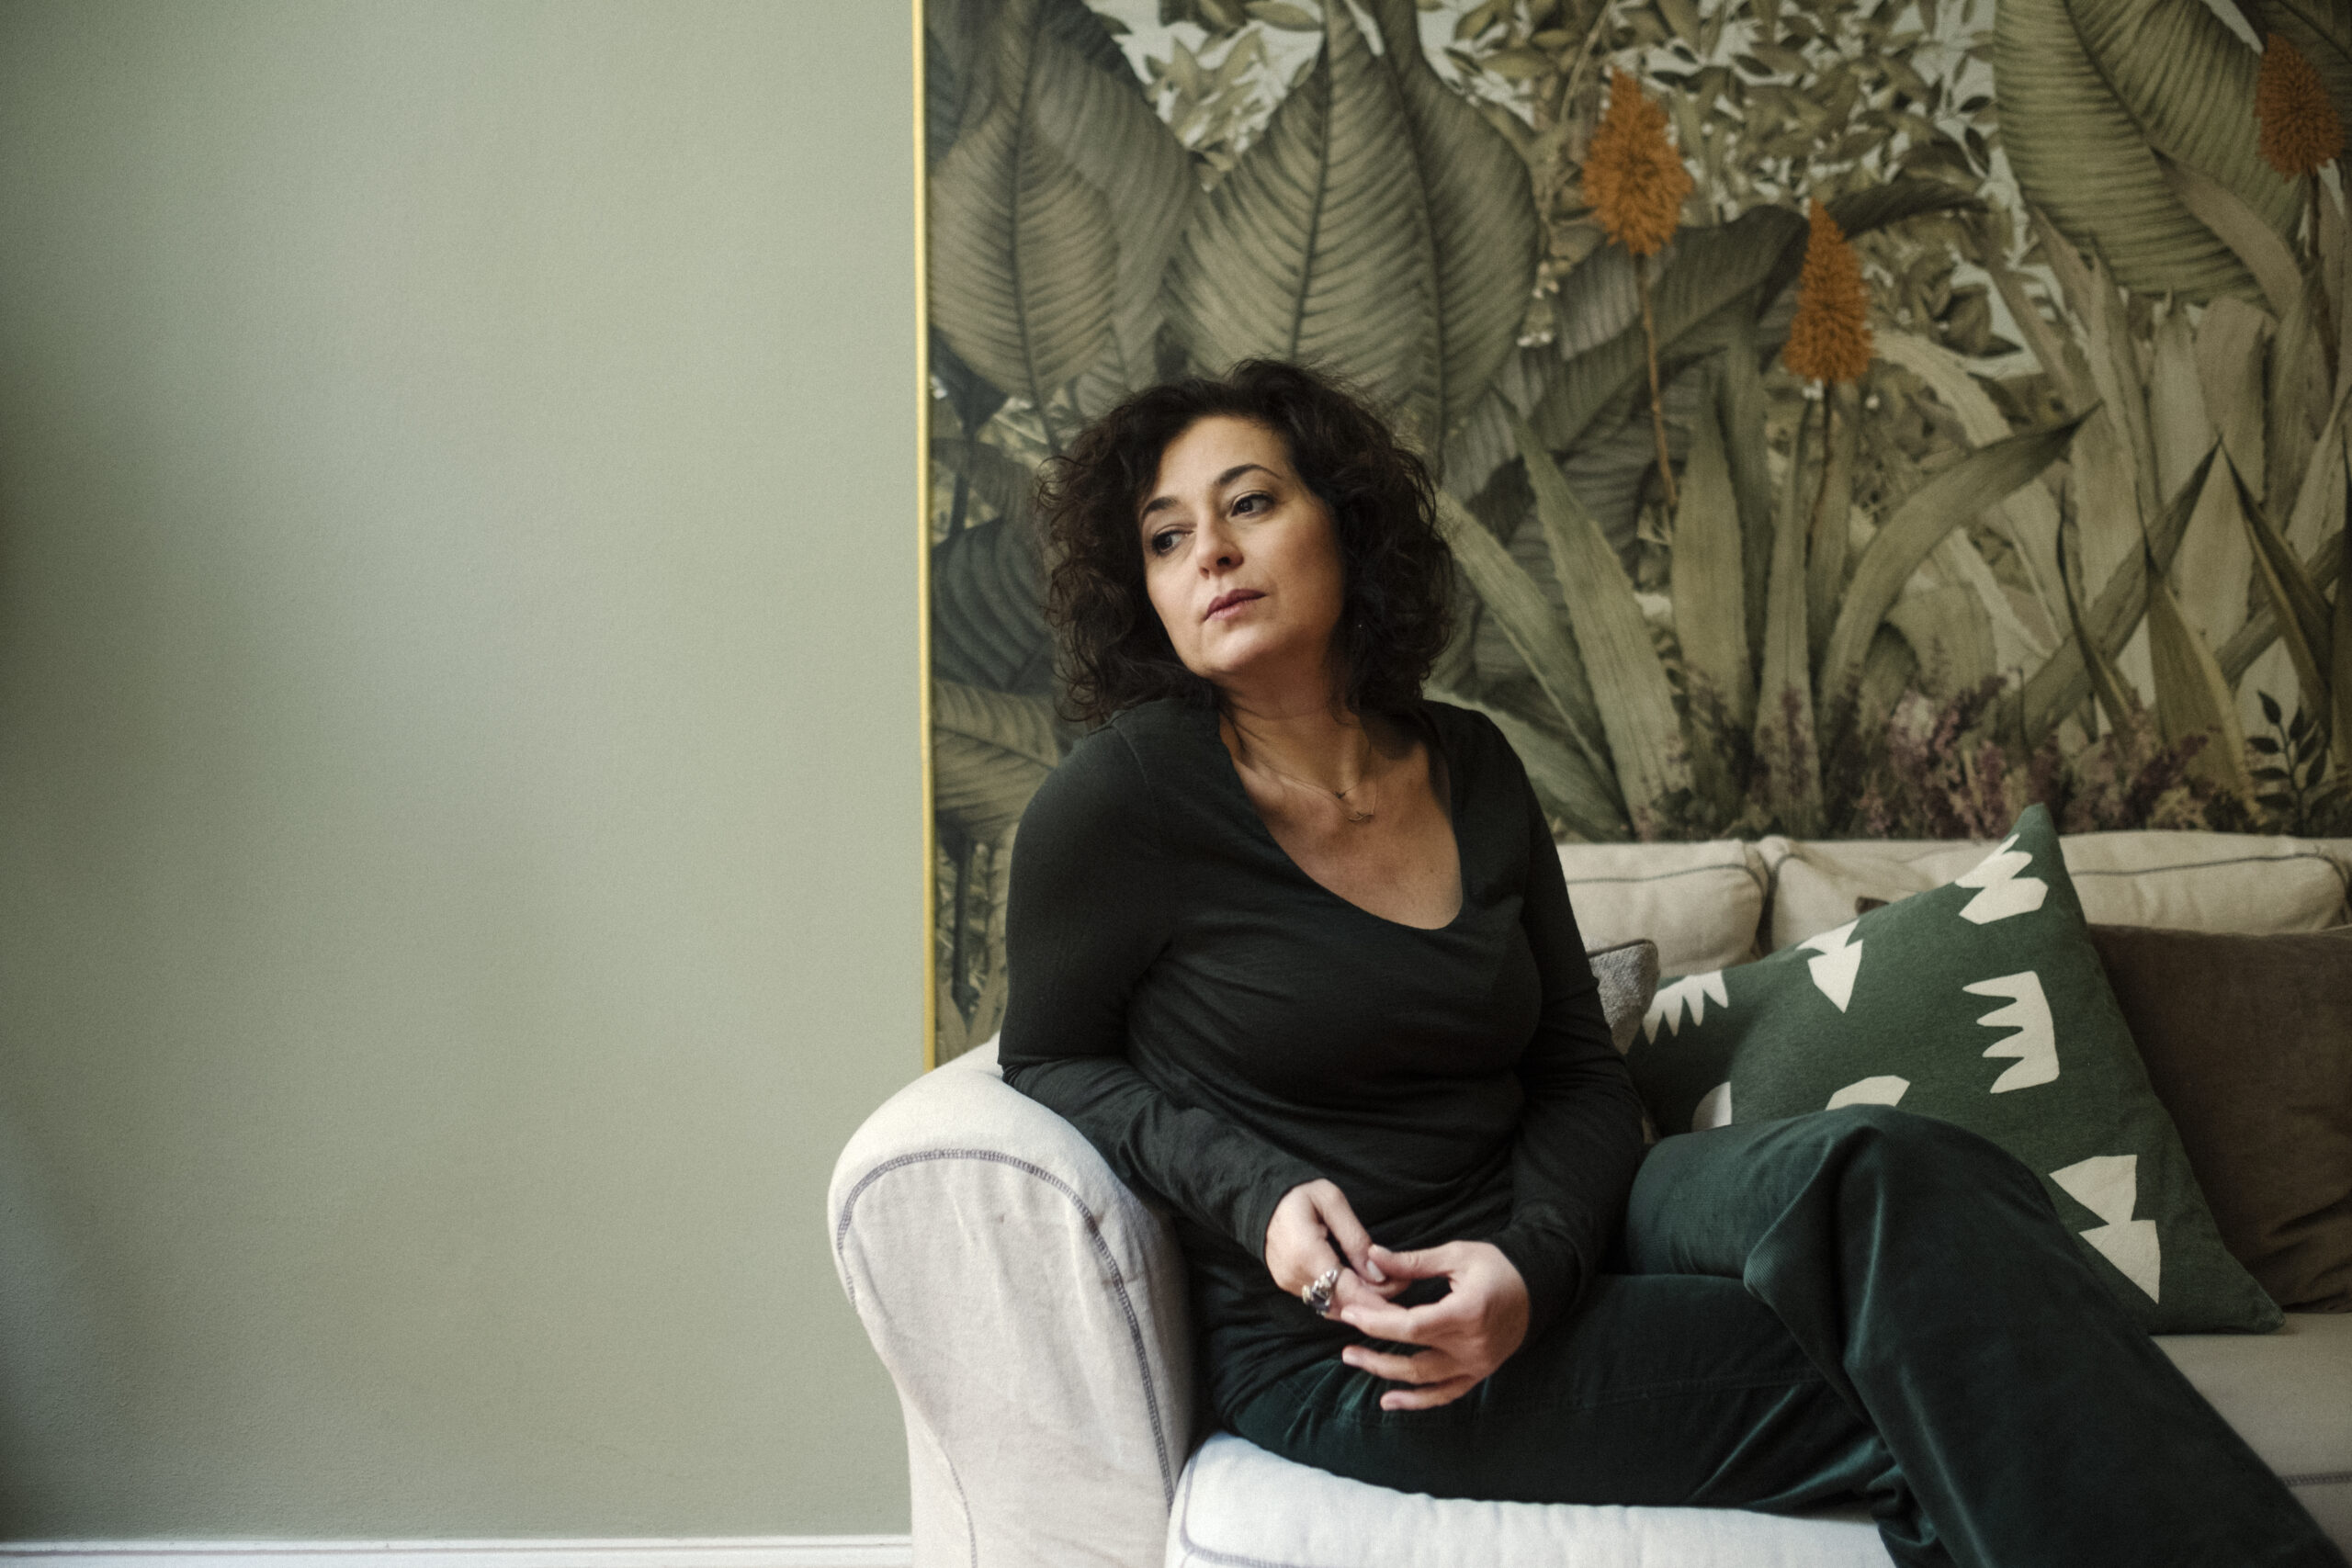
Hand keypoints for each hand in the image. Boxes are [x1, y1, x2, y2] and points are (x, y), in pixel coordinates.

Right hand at [1264, 1180, 1405, 1311]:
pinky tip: (1363, 1287)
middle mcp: (1295, 1276)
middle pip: (1343, 1303)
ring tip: (1387, 1284)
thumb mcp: (1332, 1201)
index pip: (1348, 1290)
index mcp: (1306, 1254)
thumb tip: (1378, 1275)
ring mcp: (1290, 1284)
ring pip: (1333, 1307)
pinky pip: (1322, 1301)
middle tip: (1402, 1282)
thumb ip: (1356, 1239)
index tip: (1405, 1295)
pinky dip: (1345, 1298)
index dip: (1378, 1300)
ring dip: (1361, 1303)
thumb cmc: (1298, 1193)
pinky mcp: (1289, 1286)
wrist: (1260, 1199)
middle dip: (1375, 1301)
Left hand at [1334, 1240, 1529, 1410]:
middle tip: (1345, 1349)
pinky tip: (1390, 1402)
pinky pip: (1445, 1393)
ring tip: (1356, 1363)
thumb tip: (1372, 1257)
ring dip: (1387, 1375)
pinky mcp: (1479, 1373)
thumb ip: (1412, 1262)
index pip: (1412, 1326)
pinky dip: (1417, 1401)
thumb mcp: (1456, 1255)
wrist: (1536, 1289)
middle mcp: (1472, 1345)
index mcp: (1466, 1313)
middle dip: (1374, 1355)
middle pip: (1413, 1358)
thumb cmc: (1497, 1267)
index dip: (1377, 1324)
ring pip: (1424, 1380)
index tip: (1351, 1315)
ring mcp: (1477, 1364)